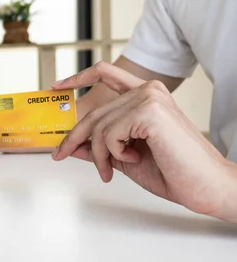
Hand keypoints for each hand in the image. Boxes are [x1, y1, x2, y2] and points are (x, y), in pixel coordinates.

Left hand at [51, 62, 233, 218]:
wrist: (205, 187)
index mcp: (145, 95)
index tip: (57, 86)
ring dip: (98, 154)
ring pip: (98, 125)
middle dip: (74, 137)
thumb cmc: (173, 171)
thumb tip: (71, 144)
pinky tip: (133, 159)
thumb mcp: (124, 156)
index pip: (105, 74)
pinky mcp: (149, 111)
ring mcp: (149, 98)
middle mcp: (147, 90)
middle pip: (94, 111)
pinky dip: (113, 153)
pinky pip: (109, 133)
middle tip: (61, 155)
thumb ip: (99, 145)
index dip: (77, 77)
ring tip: (110, 170)